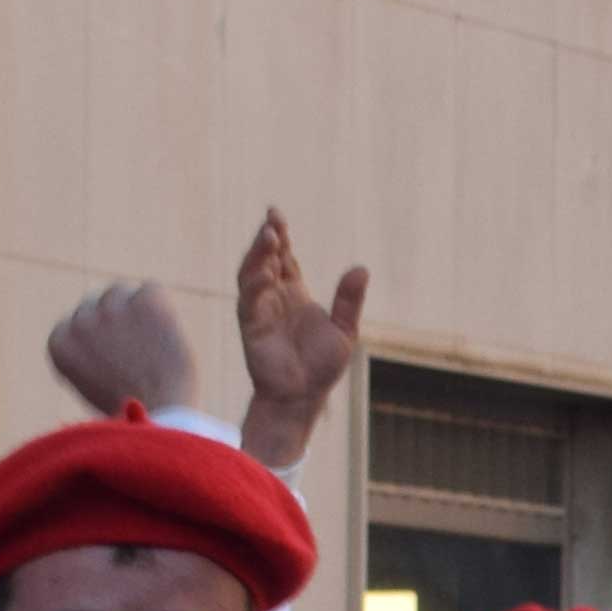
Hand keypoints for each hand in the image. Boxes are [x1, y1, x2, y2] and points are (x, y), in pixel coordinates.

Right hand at [44, 281, 200, 422]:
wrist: (164, 414)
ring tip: (152, 346)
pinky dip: (160, 307)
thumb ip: (89, 353)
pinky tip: (165, 334)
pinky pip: (150, 289)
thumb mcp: (95, 384)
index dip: (100, 341)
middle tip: (138, 353)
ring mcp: (110, 309)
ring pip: (120, 292)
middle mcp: (79, 323)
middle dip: (116, 322)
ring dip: (136, 312)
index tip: (114, 364)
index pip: (75, 324)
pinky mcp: (143, 301)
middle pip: (96, 303)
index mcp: (60, 344)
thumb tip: (100, 324)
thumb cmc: (135, 410)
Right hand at [231, 209, 369, 475]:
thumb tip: (362, 267)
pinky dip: (255, 282)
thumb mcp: (344, 330)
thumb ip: (348, 300)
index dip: (281, 236)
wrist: (302, 395)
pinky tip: (266, 271)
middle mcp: (274, 297)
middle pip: (266, 259)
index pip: (285, 258)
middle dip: (268, 238)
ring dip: (258, 254)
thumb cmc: (321, 367)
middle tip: (272, 219)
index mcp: (295, 294)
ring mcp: (260, 309)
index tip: (276, 214)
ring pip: (252, 273)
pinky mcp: (251, 325)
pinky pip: (249, 298)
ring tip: (269, 236)